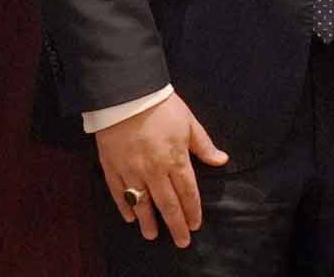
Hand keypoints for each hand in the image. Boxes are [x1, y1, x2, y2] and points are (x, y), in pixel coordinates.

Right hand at [94, 92, 227, 247]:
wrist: (126, 92)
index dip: (193, 210)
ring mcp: (131, 170)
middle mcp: (154, 170)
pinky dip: (125, 206)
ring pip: (142, 203)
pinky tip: (130, 217)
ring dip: (149, 221)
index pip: (188, 192)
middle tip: (181, 241)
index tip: (196, 224)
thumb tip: (221, 160)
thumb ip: (203, 145)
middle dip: (176, 225)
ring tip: (152, 235)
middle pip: (167, 204)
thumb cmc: (161, 105)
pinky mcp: (112, 166)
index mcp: (175, 159)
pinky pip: (118, 192)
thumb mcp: (189, 122)